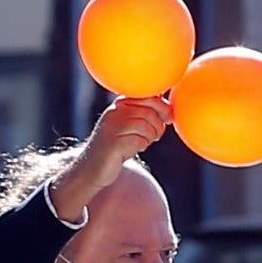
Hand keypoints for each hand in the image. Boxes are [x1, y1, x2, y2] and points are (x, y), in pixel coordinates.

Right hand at [50, 96, 170, 218]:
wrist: (92, 167)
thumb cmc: (116, 147)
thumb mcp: (131, 126)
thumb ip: (146, 114)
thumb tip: (169, 109)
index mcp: (120, 103)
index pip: (149, 95)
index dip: (162, 108)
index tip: (166, 118)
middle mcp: (115, 111)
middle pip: (149, 111)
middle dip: (158, 125)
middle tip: (154, 135)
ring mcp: (112, 126)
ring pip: (146, 126)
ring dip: (150, 137)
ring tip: (143, 142)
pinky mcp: (113, 143)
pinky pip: (139, 140)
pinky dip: (141, 146)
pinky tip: (133, 149)